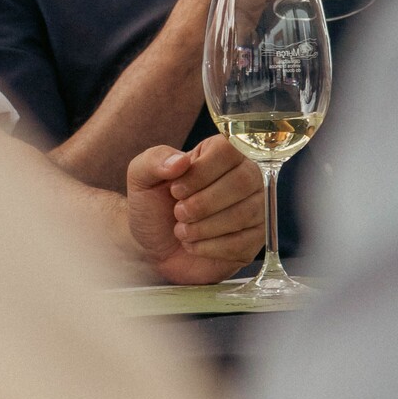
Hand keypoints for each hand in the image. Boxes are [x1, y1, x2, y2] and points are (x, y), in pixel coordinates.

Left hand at [126, 137, 263, 284]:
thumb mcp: (142, 177)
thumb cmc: (153, 205)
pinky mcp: (254, 239)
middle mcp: (245, 175)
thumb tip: (181, 161)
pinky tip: (193, 245)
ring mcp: (255, 207)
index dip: (201, 172)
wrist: (155, 246)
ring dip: (203, 227)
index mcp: (219, 152)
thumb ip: (155, 160)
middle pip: (242, 182)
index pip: (228, 150)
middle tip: (178, 213)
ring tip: (182, 230)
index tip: (175, 190)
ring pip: (243, 214)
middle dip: (202, 204)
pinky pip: (242, 243)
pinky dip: (210, 247)